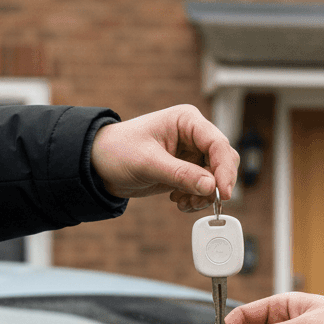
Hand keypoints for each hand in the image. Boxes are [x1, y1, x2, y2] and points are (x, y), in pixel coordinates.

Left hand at [90, 104, 239, 211]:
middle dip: (215, 184)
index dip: (224, 169)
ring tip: (183, 202)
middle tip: (201, 202)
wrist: (98, 165)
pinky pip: (204, 187)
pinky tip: (178, 201)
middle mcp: (193, 135)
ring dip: (204, 194)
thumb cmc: (117, 151)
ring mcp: (191, 154)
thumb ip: (181, 174)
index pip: (217, 143)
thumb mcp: (148, 163)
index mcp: (186, 121)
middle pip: (223, 160)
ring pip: (215, 177)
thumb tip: (210, 186)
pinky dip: (196, 198)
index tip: (222, 193)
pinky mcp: (186, 170)